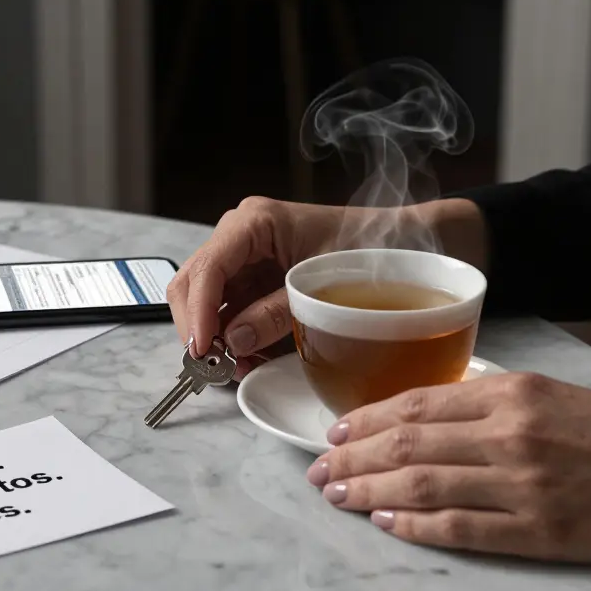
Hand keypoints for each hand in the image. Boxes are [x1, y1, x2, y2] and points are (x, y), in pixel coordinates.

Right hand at [167, 196, 488, 376]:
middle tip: (213, 367)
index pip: (207, 267)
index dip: (198, 310)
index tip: (203, 348)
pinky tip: (248, 357)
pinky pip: (228, 308)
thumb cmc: (367, 246)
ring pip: (204, 299)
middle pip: (192, 282)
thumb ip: (275, 313)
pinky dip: (231, 336)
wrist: (398, 240)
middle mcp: (239, 235)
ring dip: (214, 336)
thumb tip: (233, 341)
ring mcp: (243, 257)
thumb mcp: (321, 285)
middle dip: (199, 326)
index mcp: (255, 222)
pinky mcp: (252, 278)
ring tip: (236, 368)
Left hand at [307, 372, 590, 562]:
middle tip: (319, 468)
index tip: (337, 430)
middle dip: (353, 456)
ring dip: (369, 489)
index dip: (369, 419)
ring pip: (421, 484)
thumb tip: (436, 413)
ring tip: (336, 495)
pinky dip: (415, 525)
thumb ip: (498, 402)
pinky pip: (459, 528)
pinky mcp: (540, 532)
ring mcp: (523, 485)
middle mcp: (510, 433)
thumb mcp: (561, 396)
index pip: (419, 403)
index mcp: (516, 393)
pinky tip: (387, 522)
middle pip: (408, 443)